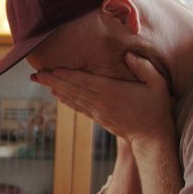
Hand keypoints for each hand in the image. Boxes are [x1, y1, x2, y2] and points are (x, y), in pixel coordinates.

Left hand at [33, 52, 174, 144]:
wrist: (152, 138)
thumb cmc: (156, 108)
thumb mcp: (157, 84)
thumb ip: (143, 68)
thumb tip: (128, 54)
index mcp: (113, 92)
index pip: (85, 81)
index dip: (67, 75)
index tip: (51, 69)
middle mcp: (101, 102)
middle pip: (73, 89)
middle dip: (52, 81)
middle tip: (35, 74)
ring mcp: (98, 112)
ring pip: (73, 98)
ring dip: (55, 89)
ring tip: (40, 81)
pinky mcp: (98, 118)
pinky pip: (78, 107)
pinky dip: (66, 100)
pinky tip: (57, 94)